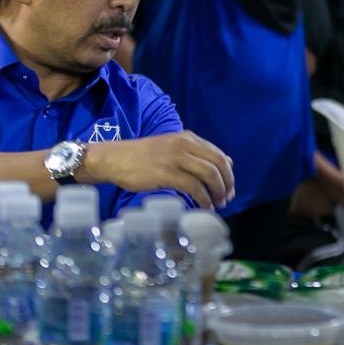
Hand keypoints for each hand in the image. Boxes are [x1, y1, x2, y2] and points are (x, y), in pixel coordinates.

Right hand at [81, 131, 234, 208]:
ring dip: (217, 192)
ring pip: (209, 175)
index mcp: (188, 138)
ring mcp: (175, 158)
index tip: (229, 188)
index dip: (228, 174)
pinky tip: (204, 206)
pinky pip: (194, 187)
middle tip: (226, 199)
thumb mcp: (171, 148)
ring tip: (216, 204)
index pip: (218, 155)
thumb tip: (222, 164)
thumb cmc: (142, 157)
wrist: (114, 158)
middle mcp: (184, 145)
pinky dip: (203, 199)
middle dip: (226, 184)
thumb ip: (194, 154)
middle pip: (218, 164)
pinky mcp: (166, 173)